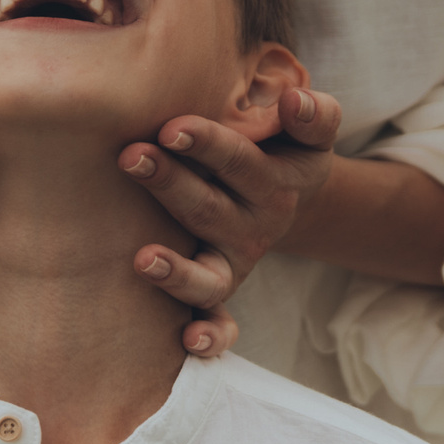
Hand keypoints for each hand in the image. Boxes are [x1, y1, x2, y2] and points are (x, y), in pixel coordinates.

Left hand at [119, 87, 341, 357]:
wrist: (289, 196)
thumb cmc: (283, 149)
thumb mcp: (310, 134)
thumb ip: (312, 116)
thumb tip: (293, 101)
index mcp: (275, 184)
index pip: (240, 161)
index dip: (207, 144)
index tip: (172, 127)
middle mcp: (254, 228)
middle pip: (207, 209)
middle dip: (169, 183)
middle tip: (131, 157)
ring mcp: (235, 264)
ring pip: (207, 276)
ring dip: (176, 271)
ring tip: (143, 260)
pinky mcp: (221, 292)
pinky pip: (219, 324)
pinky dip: (209, 337)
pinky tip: (187, 342)